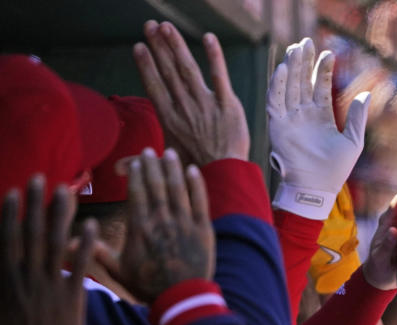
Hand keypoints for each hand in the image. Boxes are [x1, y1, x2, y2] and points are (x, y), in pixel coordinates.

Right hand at [0, 177, 96, 324]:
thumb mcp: (0, 312)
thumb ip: (4, 287)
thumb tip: (5, 268)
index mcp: (4, 278)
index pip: (7, 238)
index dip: (10, 213)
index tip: (15, 191)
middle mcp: (24, 277)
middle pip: (30, 232)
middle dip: (35, 204)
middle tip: (41, 178)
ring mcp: (48, 286)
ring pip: (54, 243)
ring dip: (60, 215)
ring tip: (66, 192)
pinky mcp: (70, 298)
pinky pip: (79, 266)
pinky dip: (85, 245)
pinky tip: (93, 225)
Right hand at [101, 148, 213, 303]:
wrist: (181, 298)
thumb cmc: (148, 286)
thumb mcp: (119, 271)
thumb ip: (99, 253)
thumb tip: (70, 243)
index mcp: (139, 227)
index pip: (136, 192)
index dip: (135, 173)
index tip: (134, 162)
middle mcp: (160, 221)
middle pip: (156, 185)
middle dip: (152, 165)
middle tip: (150, 151)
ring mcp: (183, 223)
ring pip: (177, 188)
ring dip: (173, 168)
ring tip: (170, 154)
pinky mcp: (203, 229)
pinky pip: (200, 201)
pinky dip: (196, 184)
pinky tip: (192, 170)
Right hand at [134, 21, 249, 165]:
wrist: (226, 176)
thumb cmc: (196, 171)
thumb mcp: (166, 164)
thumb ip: (142, 163)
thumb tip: (117, 170)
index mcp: (169, 119)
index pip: (154, 86)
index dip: (146, 65)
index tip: (139, 47)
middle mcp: (185, 108)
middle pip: (168, 72)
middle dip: (158, 47)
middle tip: (150, 25)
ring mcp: (206, 104)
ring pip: (188, 69)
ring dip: (177, 46)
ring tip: (167, 27)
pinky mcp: (228, 105)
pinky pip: (220, 76)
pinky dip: (214, 56)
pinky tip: (209, 38)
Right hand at [267, 38, 369, 217]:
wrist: (316, 188)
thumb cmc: (335, 170)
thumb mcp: (353, 141)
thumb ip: (357, 117)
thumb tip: (366, 95)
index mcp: (321, 117)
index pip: (320, 87)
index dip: (323, 70)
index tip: (328, 53)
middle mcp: (303, 115)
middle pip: (302, 82)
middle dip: (304, 62)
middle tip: (305, 41)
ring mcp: (290, 119)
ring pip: (288, 87)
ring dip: (291, 68)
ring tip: (294, 49)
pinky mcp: (277, 126)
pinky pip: (275, 101)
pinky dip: (278, 85)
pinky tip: (284, 69)